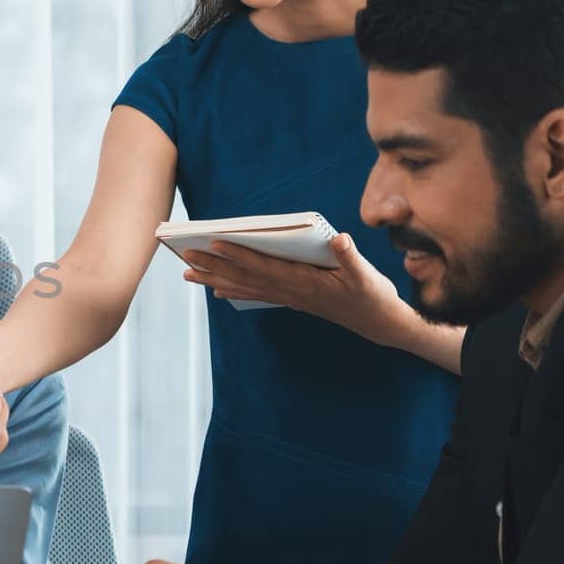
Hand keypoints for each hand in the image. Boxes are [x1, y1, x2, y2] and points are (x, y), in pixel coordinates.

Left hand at [182, 233, 414, 347]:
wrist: (378, 324)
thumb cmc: (372, 295)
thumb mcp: (368, 275)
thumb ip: (350, 257)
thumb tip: (340, 239)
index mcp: (305, 282)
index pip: (265, 266)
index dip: (239, 255)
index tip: (216, 244)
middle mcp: (290, 292)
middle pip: (246, 278)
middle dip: (215, 267)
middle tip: (186, 257)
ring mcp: (289, 298)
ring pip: (245, 287)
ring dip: (215, 279)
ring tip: (189, 273)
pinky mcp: (292, 300)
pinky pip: (256, 294)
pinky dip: (234, 290)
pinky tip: (217, 288)